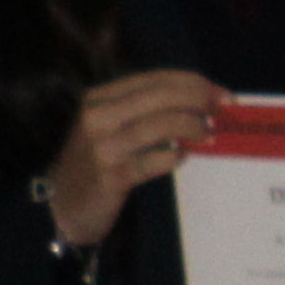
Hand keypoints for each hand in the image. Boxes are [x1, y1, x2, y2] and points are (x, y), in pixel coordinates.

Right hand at [42, 67, 226, 248]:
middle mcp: (97, 117)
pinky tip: (182, 157)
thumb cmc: (94, 161)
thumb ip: (144, 111)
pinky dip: (175, 157)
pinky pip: (155, 160)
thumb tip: (201, 101)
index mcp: (98, 98)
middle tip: (222, 111)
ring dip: (194, 127)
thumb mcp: (108, 126)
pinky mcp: (111, 176)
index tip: (221, 94)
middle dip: (199, 99)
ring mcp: (102, 147)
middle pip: (160, 96)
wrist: (63, 205)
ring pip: (161, 125)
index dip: (193, 82)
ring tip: (209, 134)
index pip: (154, 79)